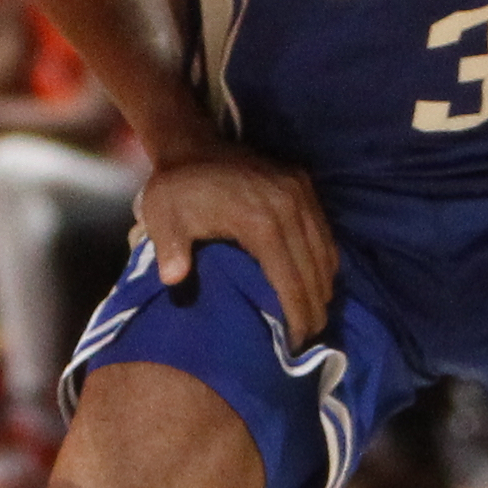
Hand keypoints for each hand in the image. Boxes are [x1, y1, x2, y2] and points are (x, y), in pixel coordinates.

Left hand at [135, 138, 337, 337]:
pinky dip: (324, 261)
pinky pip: (324, 232)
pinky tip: (317, 283)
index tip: (295, 344)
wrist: (191, 143)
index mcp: (259, 221)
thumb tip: (174, 280)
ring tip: (315, 318)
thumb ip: (169, 249)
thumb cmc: (176, 189)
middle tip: (309, 340)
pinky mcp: (304, 184)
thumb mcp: (162, 217)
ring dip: (323, 288)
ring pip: (324, 252)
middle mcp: (289, 206)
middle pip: (313, 270)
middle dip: (314, 309)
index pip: (289, 279)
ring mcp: (300, 193)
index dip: (295, 314)